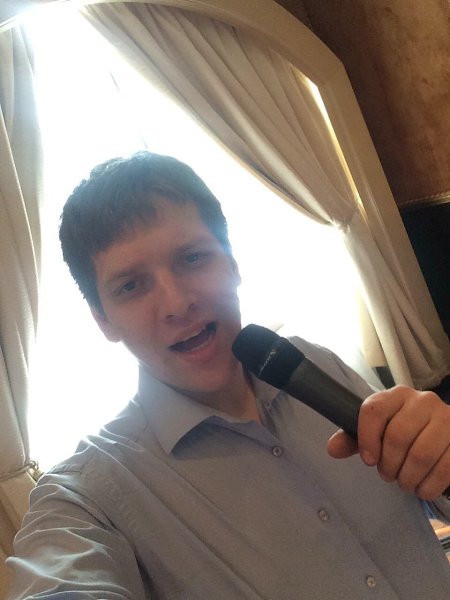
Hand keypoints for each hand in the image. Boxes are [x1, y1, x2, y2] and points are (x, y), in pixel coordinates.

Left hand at [327, 385, 449, 499]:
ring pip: (420, 454)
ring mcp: (446, 419)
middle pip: (397, 436)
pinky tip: (422, 489)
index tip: (368, 460)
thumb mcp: (379, 432)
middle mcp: (423, 401)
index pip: (373, 410)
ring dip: (408, 477)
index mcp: (397, 395)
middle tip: (387, 475)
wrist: (445, 435)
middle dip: (388, 464)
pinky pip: (444, 469)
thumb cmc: (405, 432)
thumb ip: (355, 439)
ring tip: (404, 482)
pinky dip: (428, 486)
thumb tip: (332, 449)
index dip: (366, 439)